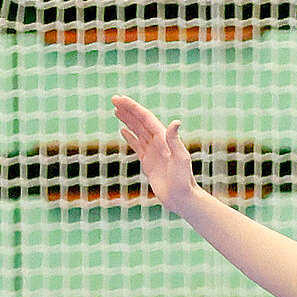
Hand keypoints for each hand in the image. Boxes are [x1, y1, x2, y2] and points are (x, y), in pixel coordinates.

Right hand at [112, 95, 198, 213]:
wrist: (181, 198)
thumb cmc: (183, 179)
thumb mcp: (180, 158)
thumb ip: (175, 140)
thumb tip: (176, 122)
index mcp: (164, 138)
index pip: (146, 118)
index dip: (133, 108)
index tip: (120, 99)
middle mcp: (158, 142)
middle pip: (140, 121)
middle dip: (128, 110)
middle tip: (114, 99)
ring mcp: (153, 151)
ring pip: (138, 131)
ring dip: (128, 120)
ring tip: (116, 110)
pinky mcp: (149, 162)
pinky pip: (137, 145)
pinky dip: (130, 136)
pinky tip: (123, 130)